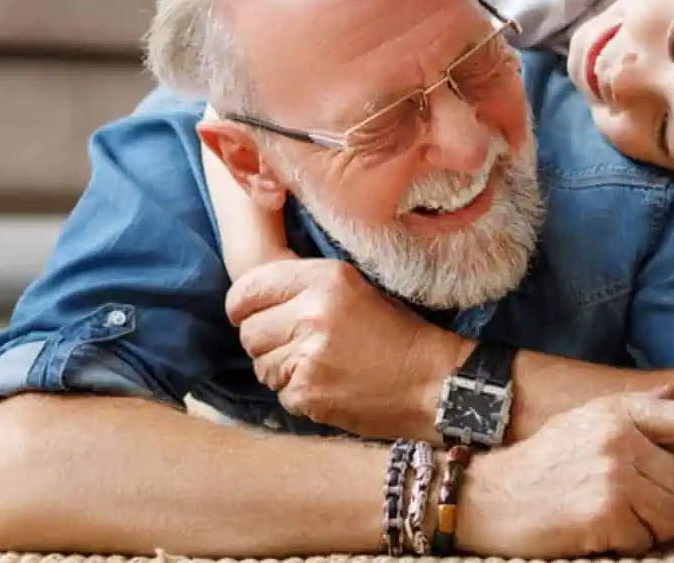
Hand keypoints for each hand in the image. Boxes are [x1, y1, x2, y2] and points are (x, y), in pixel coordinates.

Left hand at [225, 258, 464, 439]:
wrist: (432, 382)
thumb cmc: (397, 335)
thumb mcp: (354, 290)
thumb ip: (306, 288)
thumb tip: (254, 299)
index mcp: (326, 279)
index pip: (249, 288)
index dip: (242, 306)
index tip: (246, 314)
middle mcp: (313, 313)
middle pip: (249, 332)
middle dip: (266, 342)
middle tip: (297, 347)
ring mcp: (308, 356)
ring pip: (261, 366)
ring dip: (281, 371)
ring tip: (318, 368)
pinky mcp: (308, 393)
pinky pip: (281, 394)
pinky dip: (299, 395)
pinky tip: (328, 387)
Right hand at [458, 386, 673, 557]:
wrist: (488, 498)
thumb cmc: (541, 461)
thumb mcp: (584, 421)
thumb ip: (635, 409)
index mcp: (615, 414)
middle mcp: (618, 440)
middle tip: (647, 513)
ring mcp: (611, 477)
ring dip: (657, 530)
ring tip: (624, 522)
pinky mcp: (603, 514)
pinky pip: (646, 540)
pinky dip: (630, 545)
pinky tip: (601, 533)